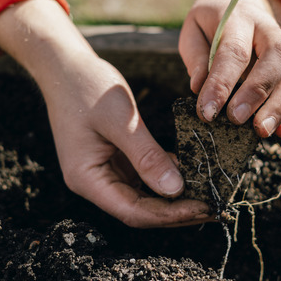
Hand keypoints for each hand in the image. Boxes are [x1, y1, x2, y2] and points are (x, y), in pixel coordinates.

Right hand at [0, 0, 209, 226]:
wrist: (66, 65)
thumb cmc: (87, 87)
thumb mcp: (121, 120)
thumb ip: (147, 155)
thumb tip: (176, 190)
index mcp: (87, 178)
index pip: (133, 212)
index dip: (169, 216)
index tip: (204, 207)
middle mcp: (94, 182)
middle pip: (140, 210)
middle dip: (177, 211)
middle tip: (215, 207)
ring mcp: (104, 171)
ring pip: (144, 195)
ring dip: (175, 197)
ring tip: (209, 194)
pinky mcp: (115, 159)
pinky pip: (144, 176)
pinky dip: (166, 176)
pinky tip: (192, 173)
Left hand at [179, 0, 280, 137]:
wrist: (242, 4)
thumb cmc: (212, 23)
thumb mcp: (193, 29)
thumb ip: (196, 56)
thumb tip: (198, 88)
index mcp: (239, 18)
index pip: (233, 51)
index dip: (221, 83)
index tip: (207, 112)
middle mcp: (269, 30)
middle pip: (276, 57)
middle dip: (257, 92)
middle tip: (237, 120)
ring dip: (280, 106)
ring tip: (261, 131)